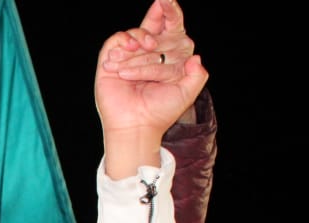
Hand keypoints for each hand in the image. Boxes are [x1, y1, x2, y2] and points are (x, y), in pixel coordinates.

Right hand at [95, 0, 207, 177]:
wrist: (136, 125)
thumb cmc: (160, 111)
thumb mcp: (186, 93)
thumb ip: (198, 75)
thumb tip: (196, 56)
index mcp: (168, 54)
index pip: (171, 25)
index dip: (170, 10)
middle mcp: (148, 51)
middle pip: (155, 30)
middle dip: (155, 42)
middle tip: (150, 50)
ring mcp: (129, 54)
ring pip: (137, 36)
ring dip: (138, 52)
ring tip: (133, 64)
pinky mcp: (110, 58)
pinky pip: (118, 39)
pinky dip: (124, 43)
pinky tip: (126, 52)